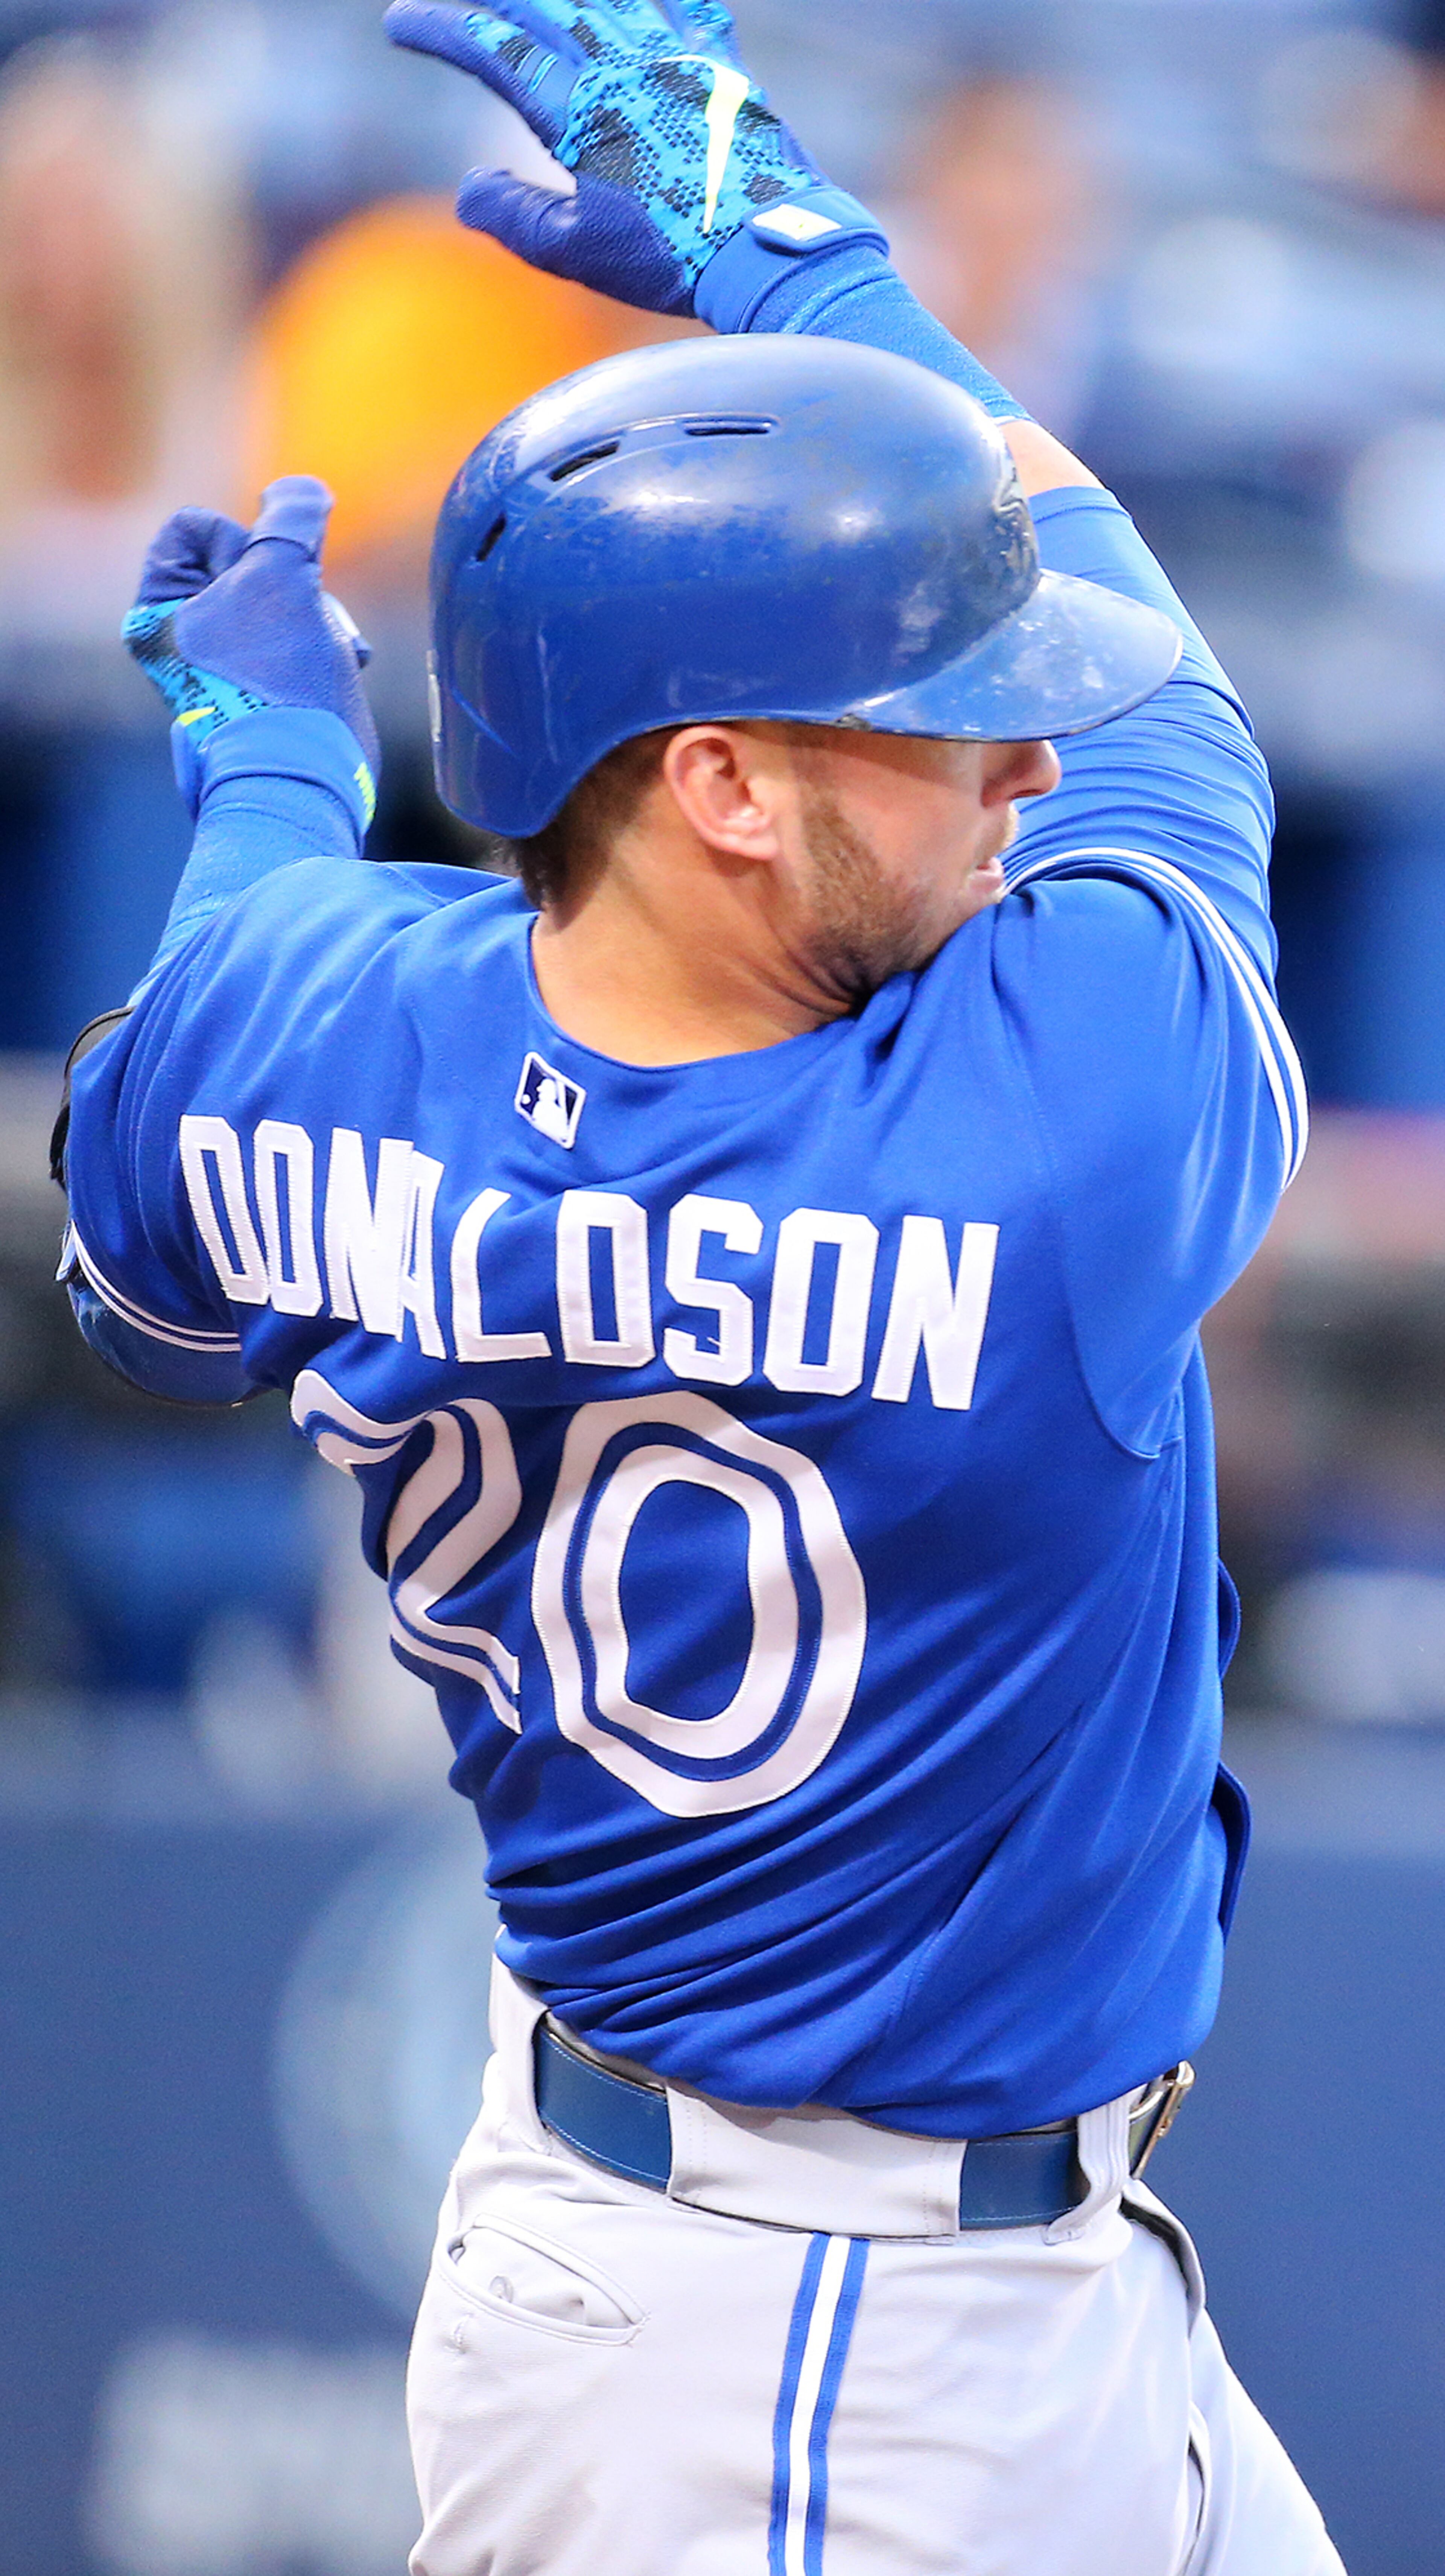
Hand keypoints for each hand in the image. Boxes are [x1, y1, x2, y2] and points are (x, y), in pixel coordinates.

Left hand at [123, 478, 379, 798]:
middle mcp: (184, 636)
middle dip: (285, 580)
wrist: (308, 773)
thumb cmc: (282, 678)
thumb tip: (300, 490)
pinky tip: (342, 661)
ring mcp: (225, 661)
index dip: (238, 542)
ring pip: (278, 592)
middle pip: (242, 557)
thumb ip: (291, 516)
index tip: (255, 587)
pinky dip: (321, 639)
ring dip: (312, 610)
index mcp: (157, 612)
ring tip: (323, 647)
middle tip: (294, 620)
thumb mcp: (284, 573)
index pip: (193, 527)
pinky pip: (296, 629)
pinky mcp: (266, 682)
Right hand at [384, 0, 878, 318]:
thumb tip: (469, 191)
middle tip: (460, 3)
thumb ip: (516, 215)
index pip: (495, 49)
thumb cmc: (673, 259)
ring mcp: (677, 57)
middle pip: (543, 4)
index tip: (402, 21)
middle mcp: (625, 66)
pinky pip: (687, 5)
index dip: (443, 28)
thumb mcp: (578, 252)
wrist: (769, 251)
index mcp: (581, 110)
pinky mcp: (722, 67)